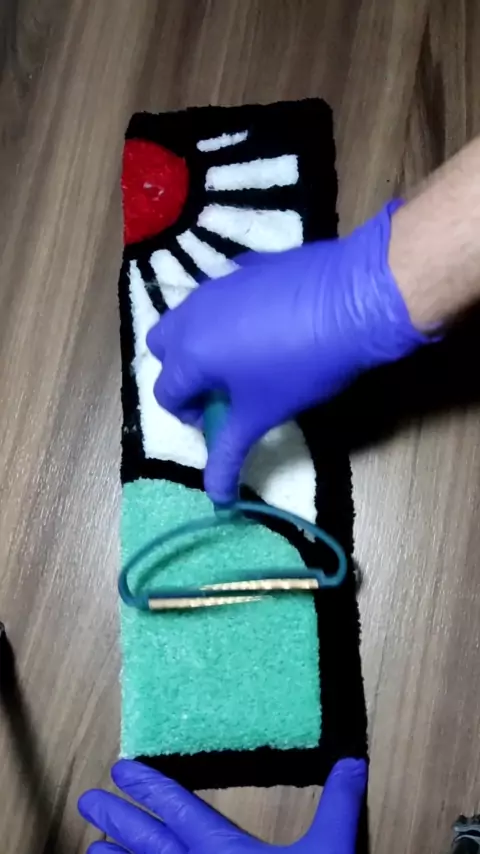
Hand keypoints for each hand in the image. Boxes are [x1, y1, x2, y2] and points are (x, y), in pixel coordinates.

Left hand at [78, 757, 366, 853]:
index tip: (121, 768)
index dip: (149, 786)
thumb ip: (339, 804)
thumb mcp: (331, 851)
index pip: (178, 808)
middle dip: (118, 819)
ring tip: (92, 848)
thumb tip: (353, 761)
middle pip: (148, 843)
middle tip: (88, 800)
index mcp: (224, 851)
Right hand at [147, 201, 426, 503]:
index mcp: (189, 353)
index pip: (166, 393)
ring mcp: (219, 283)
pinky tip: (268, 324)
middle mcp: (193, 314)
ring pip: (189, 315)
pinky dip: (230, 313)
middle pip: (162, 345)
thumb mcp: (262, 414)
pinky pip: (223, 293)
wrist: (355, 300)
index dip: (190, 415)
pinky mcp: (249, 265)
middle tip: (220, 388)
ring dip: (202, 341)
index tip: (221, 420)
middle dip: (180, 371)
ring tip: (243, 358)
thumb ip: (230, 453)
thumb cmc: (300, 367)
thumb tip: (215, 497)